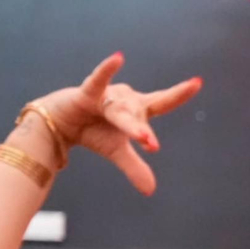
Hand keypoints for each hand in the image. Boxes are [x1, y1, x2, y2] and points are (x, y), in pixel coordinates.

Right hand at [30, 53, 201, 195]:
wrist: (59, 122)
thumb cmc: (94, 131)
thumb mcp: (116, 151)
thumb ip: (134, 167)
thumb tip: (150, 191)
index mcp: (138, 111)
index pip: (163, 102)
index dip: (178, 95)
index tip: (190, 93)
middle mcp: (126, 100)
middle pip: (139, 114)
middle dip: (143, 129)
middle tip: (150, 143)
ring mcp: (107, 97)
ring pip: (121, 111)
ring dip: (129, 124)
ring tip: (141, 138)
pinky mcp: (86, 94)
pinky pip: (98, 81)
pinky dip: (106, 70)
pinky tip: (119, 57)